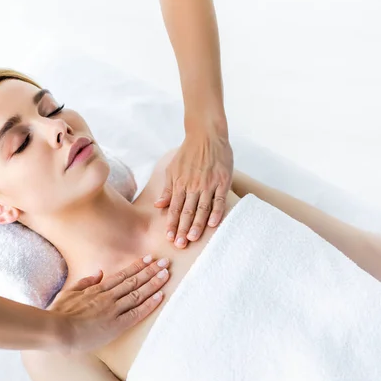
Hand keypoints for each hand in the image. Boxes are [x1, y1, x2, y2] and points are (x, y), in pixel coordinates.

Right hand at [48, 255, 169, 353]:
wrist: (57, 330)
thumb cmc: (59, 314)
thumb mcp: (69, 292)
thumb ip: (85, 282)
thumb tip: (99, 272)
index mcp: (97, 289)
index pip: (122, 275)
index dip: (137, 266)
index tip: (148, 259)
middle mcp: (108, 296)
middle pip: (134, 281)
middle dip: (151, 270)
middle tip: (166, 262)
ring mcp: (113, 310)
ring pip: (138, 293)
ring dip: (154, 283)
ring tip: (166, 274)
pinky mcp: (116, 325)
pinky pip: (137, 313)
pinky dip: (150, 303)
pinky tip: (160, 295)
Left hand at [155, 124, 232, 247]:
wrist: (206, 135)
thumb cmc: (188, 153)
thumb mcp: (172, 169)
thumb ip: (167, 189)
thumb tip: (158, 206)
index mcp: (180, 184)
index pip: (174, 208)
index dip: (172, 224)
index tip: (169, 238)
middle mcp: (193, 186)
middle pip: (186, 211)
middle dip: (182, 229)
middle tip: (180, 245)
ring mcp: (208, 184)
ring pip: (201, 208)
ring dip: (197, 224)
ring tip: (193, 238)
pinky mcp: (222, 181)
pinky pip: (219, 199)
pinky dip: (216, 212)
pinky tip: (213, 224)